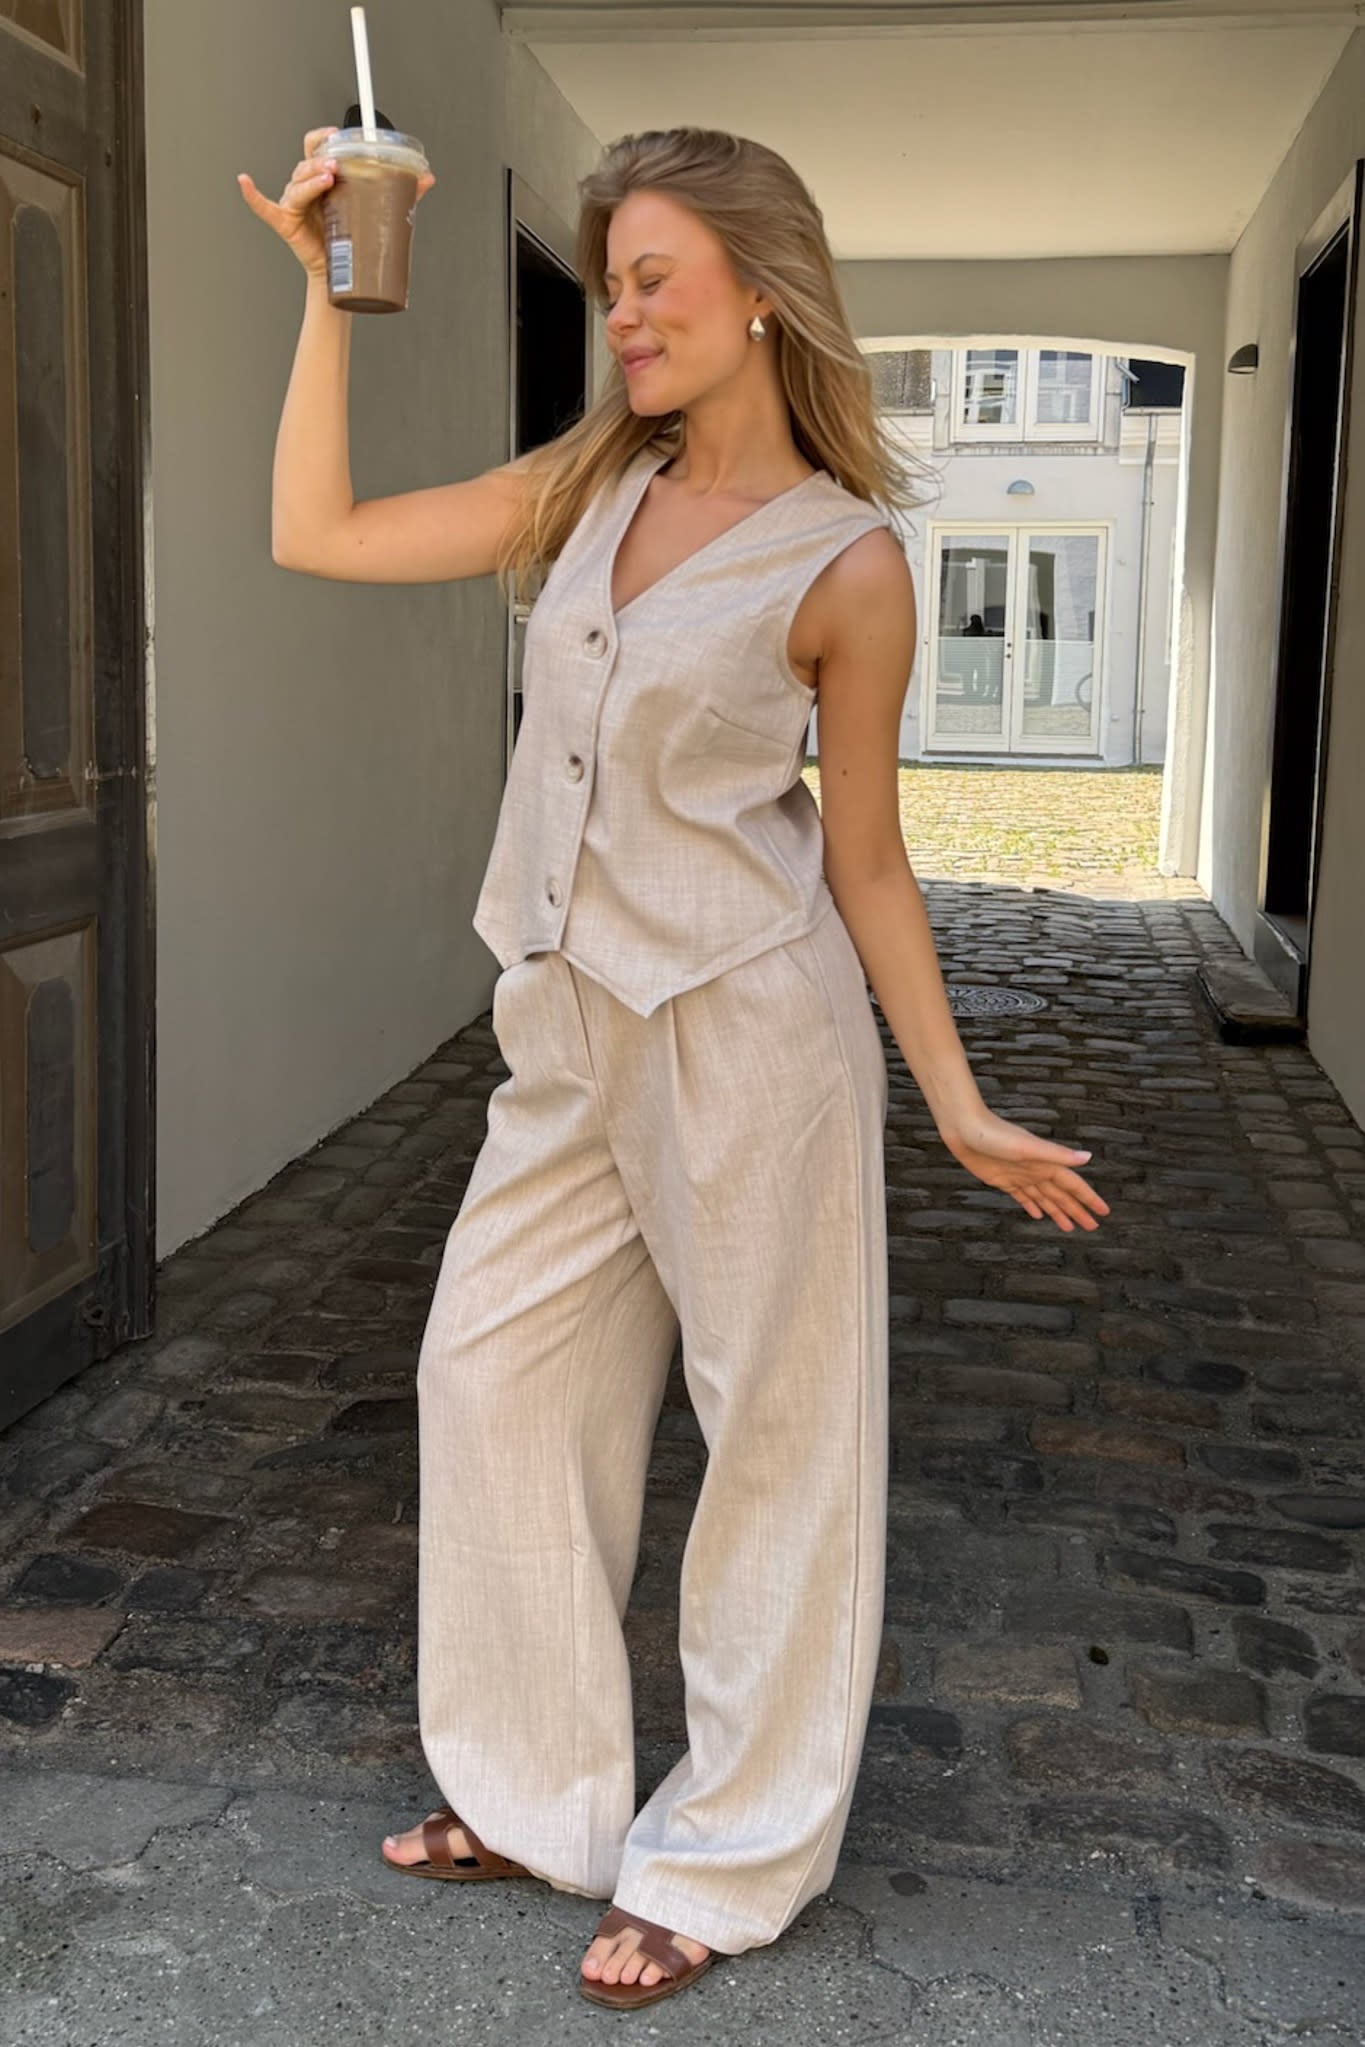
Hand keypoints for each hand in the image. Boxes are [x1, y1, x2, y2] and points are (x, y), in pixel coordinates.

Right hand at [236, 126, 436, 278]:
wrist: (343, 272)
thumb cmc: (353, 236)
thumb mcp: (376, 209)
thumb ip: (400, 192)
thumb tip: (428, 179)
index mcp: (324, 176)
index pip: (318, 146)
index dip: (324, 137)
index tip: (337, 135)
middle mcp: (305, 184)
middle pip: (307, 163)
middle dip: (320, 163)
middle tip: (337, 167)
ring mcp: (294, 202)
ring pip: (296, 182)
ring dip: (309, 179)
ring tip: (327, 179)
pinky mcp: (286, 222)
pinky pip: (265, 207)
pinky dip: (253, 196)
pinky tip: (245, 182)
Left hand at [939, 1107, 1108, 1232]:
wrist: (964, 1127)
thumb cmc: (995, 1133)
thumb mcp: (1028, 1147)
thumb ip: (1058, 1154)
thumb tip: (1088, 1158)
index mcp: (1046, 1164)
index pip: (1074, 1185)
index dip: (1089, 1199)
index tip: (1104, 1212)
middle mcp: (1036, 1171)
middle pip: (1061, 1195)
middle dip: (1077, 1211)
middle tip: (1092, 1227)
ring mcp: (1020, 1176)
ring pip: (1044, 1199)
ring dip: (1058, 1212)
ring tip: (1070, 1227)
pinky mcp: (1002, 1180)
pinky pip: (1023, 1197)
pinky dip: (1033, 1207)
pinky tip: (1038, 1215)